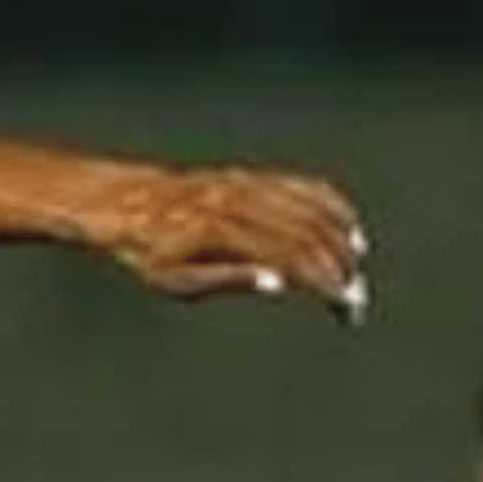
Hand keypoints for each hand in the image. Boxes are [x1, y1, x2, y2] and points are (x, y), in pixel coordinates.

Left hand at [80, 163, 369, 322]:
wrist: (127, 203)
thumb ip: (226, 280)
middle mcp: (241, 201)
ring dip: (341, 239)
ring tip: (355, 268)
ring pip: (310, 206)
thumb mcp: (174, 280)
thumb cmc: (147, 250)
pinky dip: (330, 204)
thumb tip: (276, 284)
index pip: (291, 255)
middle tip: (353, 299)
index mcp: (224, 230)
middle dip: (339, 267)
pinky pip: (301, 184)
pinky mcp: (250, 176)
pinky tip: (346, 225)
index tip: (344, 304)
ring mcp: (247, 184)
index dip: (324, 281)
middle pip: (309, 232)